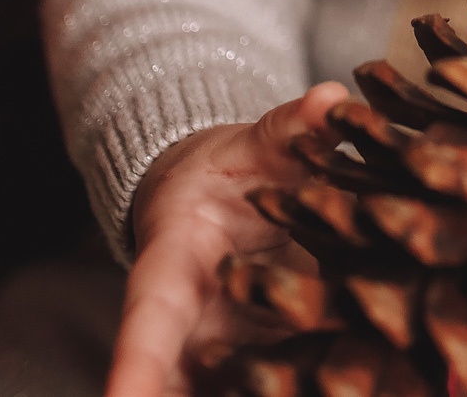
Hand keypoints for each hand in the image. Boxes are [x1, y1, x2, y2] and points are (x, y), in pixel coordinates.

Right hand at [108, 83, 351, 396]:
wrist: (223, 199)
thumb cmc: (229, 171)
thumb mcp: (258, 144)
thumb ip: (291, 128)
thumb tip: (330, 99)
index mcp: (171, 267)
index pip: (148, 320)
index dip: (136, 365)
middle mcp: (191, 325)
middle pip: (178, 383)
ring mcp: (222, 352)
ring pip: (227, 390)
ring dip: (260, 396)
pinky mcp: (264, 361)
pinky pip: (279, 383)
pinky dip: (302, 388)